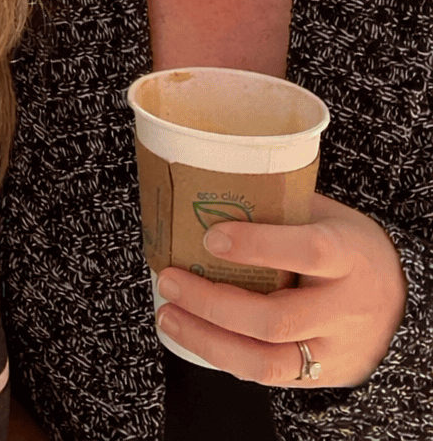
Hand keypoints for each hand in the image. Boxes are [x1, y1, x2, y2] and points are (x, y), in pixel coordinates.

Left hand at [155, 193, 406, 387]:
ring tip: (168, 314)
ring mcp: (334, 351)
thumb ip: (278, 205)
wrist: (395, 298)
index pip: (308, 251)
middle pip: (276, 319)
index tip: (211, 236)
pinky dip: (224, 357)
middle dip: (212, 303)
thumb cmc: (345, 243)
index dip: (258, 246)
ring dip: (208, 340)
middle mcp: (344, 309)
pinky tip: (194, 335)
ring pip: (267, 362)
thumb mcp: (323, 215)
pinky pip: (266, 376)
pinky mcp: (321, 377)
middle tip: (169, 279)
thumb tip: (207, 184)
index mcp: (349, 255)